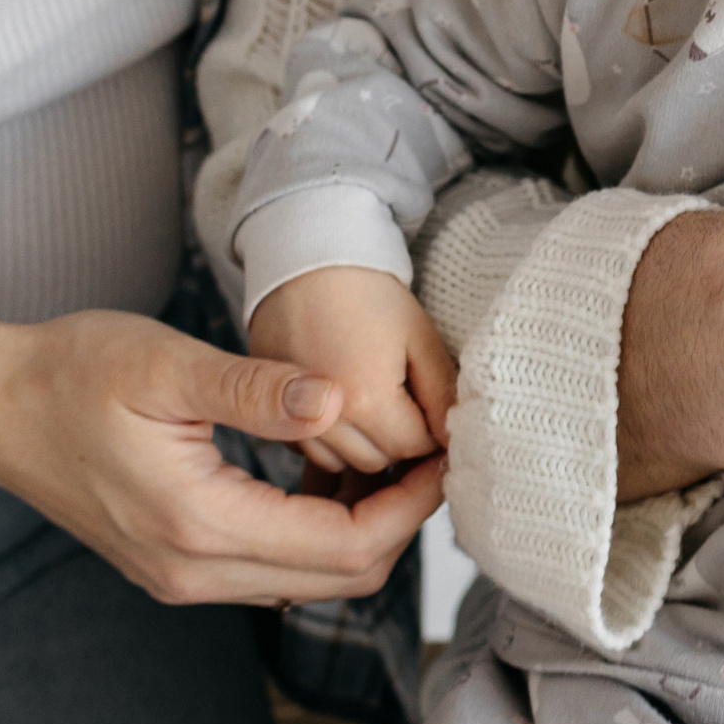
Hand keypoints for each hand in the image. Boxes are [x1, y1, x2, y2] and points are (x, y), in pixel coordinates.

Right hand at [0, 309, 445, 605]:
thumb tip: (337, 400)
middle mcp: (193, 571)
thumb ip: (256, 389)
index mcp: (200, 525)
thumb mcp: (167, 364)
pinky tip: (327, 472)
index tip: (442, 454)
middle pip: (337, 579)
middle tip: (431, 456)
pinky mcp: (175, 564)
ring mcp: (181, 576)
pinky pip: (271, 567)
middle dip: (397, 522)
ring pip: (307, 580)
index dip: (408, 507)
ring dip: (360, 530)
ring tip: (391, 458)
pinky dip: (316, 532)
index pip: (344, 547)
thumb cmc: (71, 372)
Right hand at [248, 266, 455, 474]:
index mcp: (366, 397)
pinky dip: (331, 439)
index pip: (415, 447)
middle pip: (379, 461)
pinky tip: (343, 403)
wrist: (307, 261)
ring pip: (343, 462)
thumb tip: (453, 437)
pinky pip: (311, 450)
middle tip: (406, 399)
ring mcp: (290, 418)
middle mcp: (324, 417)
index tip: (433, 406)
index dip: (432, 430)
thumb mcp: (420, 334)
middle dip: (399, 440)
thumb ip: (442, 391)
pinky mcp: (270, 412)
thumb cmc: (369, 292)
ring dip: (364, 444)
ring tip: (374, 399)